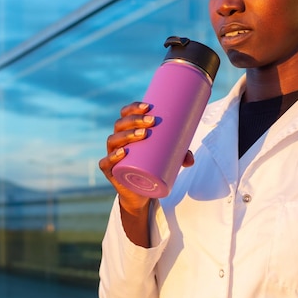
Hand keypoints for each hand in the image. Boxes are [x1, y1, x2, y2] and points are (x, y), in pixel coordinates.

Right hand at [99, 102, 194, 246]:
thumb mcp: (167, 158)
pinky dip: (113, 156)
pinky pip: (106, 162)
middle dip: (135, 120)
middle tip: (152, 121)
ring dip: (127, 134)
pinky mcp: (111, 171)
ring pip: (114, 140)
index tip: (149, 106)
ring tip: (143, 134)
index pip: (125, 114)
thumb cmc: (151, 167)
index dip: (134, 108)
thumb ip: (180, 156)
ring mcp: (112, 155)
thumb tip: (191, 159)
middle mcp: (117, 140)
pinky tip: (123, 152)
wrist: (139, 191)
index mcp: (126, 131)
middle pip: (120, 124)